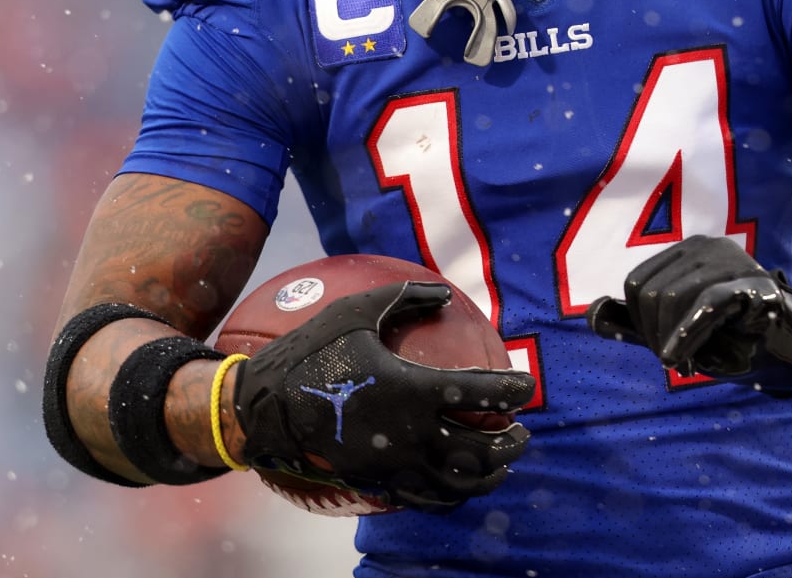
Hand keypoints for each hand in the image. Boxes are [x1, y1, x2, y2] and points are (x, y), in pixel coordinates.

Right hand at [230, 281, 534, 509]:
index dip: (512, 391)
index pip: (480, 394)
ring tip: (501, 463)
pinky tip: (460, 483)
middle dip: (511, 443)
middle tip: (522, 431)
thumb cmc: (312, 352)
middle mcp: (411, 433)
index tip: (525, 387)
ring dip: (489, 474)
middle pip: (481, 449)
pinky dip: (454, 494)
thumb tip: (444, 292)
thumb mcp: (357, 311)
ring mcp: (395, 464)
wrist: (265, 406)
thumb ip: (405, 297)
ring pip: (460, 483)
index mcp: (412, 389)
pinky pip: (427, 499)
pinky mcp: (378, 482)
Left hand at [585, 235, 791, 396]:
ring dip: (674, 341)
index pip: (638, 284)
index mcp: (687, 251)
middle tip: (679, 362)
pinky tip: (679, 358)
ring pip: (673, 298)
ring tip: (690, 364)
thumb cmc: (734, 339)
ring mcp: (733, 261)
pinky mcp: (754, 285)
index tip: (664, 352)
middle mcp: (708, 247)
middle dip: (655, 335)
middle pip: (651, 292)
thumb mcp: (680, 332)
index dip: (641, 324)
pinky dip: (687, 333)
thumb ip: (639, 325)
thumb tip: (593, 315)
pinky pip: (708, 304)